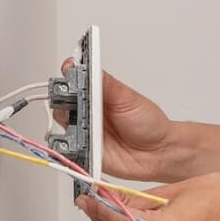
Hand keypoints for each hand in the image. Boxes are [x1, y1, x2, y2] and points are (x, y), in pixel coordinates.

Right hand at [52, 57, 176, 182]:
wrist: (158, 153)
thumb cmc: (149, 124)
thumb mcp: (130, 99)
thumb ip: (109, 85)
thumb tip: (91, 68)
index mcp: (98, 94)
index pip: (76, 78)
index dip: (70, 72)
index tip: (70, 67)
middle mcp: (88, 111)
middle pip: (62, 99)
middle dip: (63, 96)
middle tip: (74, 97)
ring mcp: (84, 131)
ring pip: (61, 122)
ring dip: (66, 119)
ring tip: (82, 120)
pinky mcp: (84, 150)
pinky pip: (67, 147)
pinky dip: (67, 145)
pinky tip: (78, 141)